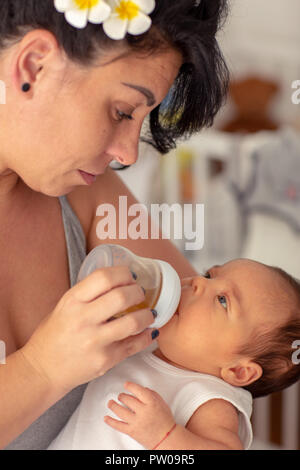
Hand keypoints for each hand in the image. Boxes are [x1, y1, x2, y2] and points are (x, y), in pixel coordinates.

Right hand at [20, 267, 156, 394]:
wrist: (43, 370)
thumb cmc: (55, 335)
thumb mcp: (65, 306)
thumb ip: (89, 294)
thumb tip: (121, 281)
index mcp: (72, 301)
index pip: (104, 277)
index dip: (123, 273)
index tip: (130, 276)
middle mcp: (83, 319)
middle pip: (122, 297)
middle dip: (138, 292)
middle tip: (140, 293)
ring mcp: (95, 341)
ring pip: (133, 322)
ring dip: (147, 315)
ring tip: (148, 313)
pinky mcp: (105, 360)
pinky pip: (135, 345)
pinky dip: (147, 335)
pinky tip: (149, 331)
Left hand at [104, 382, 175, 448]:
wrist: (166, 438)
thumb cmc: (165, 421)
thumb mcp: (162, 403)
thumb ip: (152, 394)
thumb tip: (141, 388)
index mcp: (151, 403)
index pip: (138, 390)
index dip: (130, 386)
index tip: (126, 384)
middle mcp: (143, 411)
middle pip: (127, 399)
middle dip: (122, 396)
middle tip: (120, 396)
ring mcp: (136, 422)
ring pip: (120, 411)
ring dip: (113, 405)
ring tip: (111, 403)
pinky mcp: (131, 431)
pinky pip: (118, 425)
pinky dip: (110, 421)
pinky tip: (106, 418)